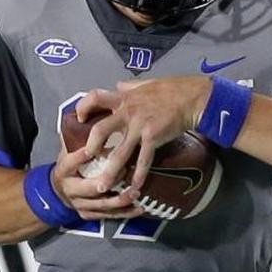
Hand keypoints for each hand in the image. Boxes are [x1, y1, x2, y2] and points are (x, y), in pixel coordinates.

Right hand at [51, 141, 143, 221]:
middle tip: (123, 173)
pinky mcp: (89, 215)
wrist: (56, 192)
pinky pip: (108, 216)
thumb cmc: (69, 167)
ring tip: (135, 193)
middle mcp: (71, 190)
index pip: (70, 163)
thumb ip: (77, 140)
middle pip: (88, 188)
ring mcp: (80, 204)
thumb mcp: (67, 152)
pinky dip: (125, 213)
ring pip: (101, 205)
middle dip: (106, 182)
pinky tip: (139, 208)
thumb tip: (88, 118)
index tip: (91, 149)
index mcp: (64, 171)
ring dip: (120, 199)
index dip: (80, 156)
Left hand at [63, 77, 210, 214]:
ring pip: (120, 152)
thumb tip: (118, 85)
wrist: (192, 97)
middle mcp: (127, 112)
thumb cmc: (170, 89)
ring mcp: (140, 126)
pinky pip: (143, 160)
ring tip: (101, 186)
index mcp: (123, 98)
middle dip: (90, 147)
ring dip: (110, 172)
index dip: (83, 106)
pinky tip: (134, 187)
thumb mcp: (144, 84)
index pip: (95, 97)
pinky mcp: (153, 137)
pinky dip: (139, 175)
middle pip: (100, 130)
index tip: (79, 118)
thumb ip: (128, 87)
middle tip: (84, 160)